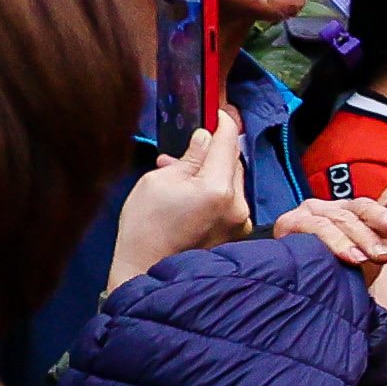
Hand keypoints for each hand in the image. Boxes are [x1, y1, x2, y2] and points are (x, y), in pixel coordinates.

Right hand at [114, 121, 253, 285]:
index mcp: (218, 188)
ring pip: (233, 181)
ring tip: (183, 170)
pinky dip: (216, 190)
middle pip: (234, 162)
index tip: (218, 112)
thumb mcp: (158, 182)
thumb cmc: (146, 229)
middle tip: (194, 142)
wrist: (147, 272)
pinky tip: (192, 191)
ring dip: (214, 171)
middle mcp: (237, 204)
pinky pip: (231, 200)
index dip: (223, 123)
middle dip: (216, 149)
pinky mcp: (237, 232)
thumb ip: (188, 158)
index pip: (228, 142)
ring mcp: (240, 221)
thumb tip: (204, 138)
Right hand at [262, 188, 386, 272]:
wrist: (323, 294)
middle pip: (354, 214)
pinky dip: (327, 241)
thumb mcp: (380, 241)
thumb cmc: (354, 266)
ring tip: (361, 260)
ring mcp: (309, 212)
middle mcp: (331, 207)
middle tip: (385, 256)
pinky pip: (310, 228)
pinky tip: (334, 254)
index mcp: (352, 210)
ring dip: (348, 242)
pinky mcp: (289, 223)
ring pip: (333, 223)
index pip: (371, 205)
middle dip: (371, 236)